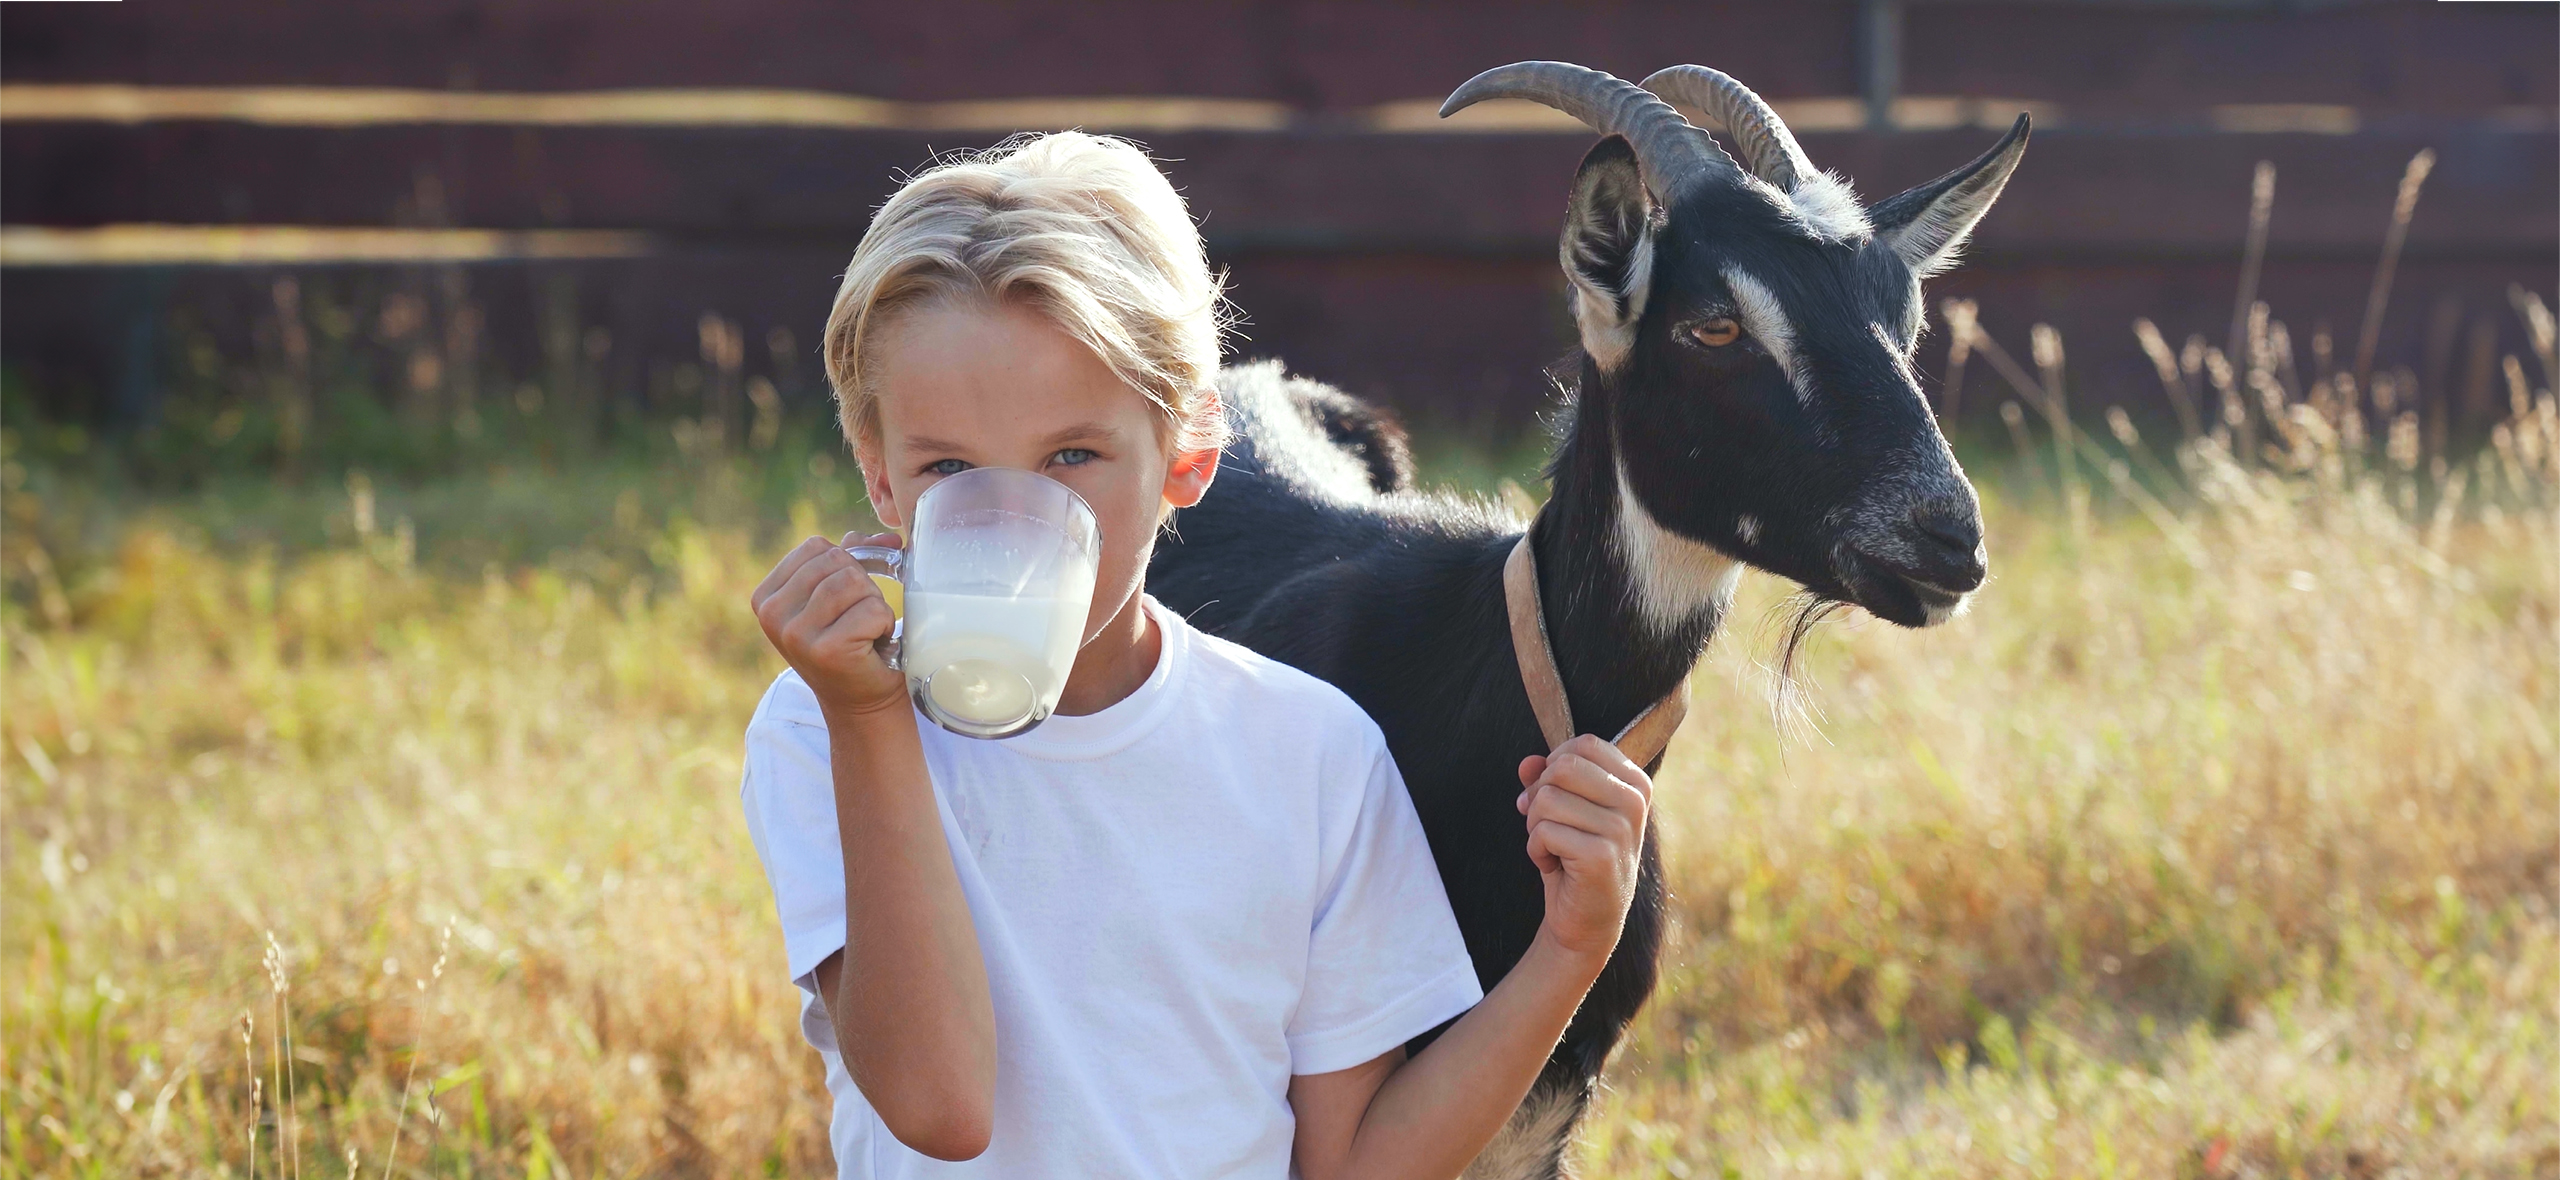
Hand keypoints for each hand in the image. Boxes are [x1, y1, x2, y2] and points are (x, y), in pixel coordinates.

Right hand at [751, 531, 907, 717]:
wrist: (861, 700)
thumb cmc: (851, 641)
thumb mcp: (837, 595)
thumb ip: (854, 556)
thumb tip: (889, 538)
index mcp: (766, 597)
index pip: (817, 547)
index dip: (845, 565)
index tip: (845, 599)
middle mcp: (773, 615)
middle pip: (836, 562)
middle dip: (861, 586)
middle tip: (857, 619)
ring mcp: (796, 634)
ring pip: (854, 582)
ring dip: (873, 605)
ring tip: (865, 630)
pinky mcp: (826, 651)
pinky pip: (872, 610)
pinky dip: (883, 624)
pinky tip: (873, 645)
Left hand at [1514, 734, 1651, 962]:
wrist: (1587, 920)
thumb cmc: (1575, 857)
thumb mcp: (1563, 810)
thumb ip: (1547, 779)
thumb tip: (1528, 762)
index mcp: (1634, 783)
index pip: (1583, 745)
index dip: (1553, 767)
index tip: (1555, 797)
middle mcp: (1635, 802)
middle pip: (1563, 766)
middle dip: (1540, 795)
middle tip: (1547, 825)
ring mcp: (1621, 828)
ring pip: (1547, 799)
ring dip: (1535, 827)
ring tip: (1553, 848)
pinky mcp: (1601, 855)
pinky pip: (1544, 831)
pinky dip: (1536, 850)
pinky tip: (1555, 866)